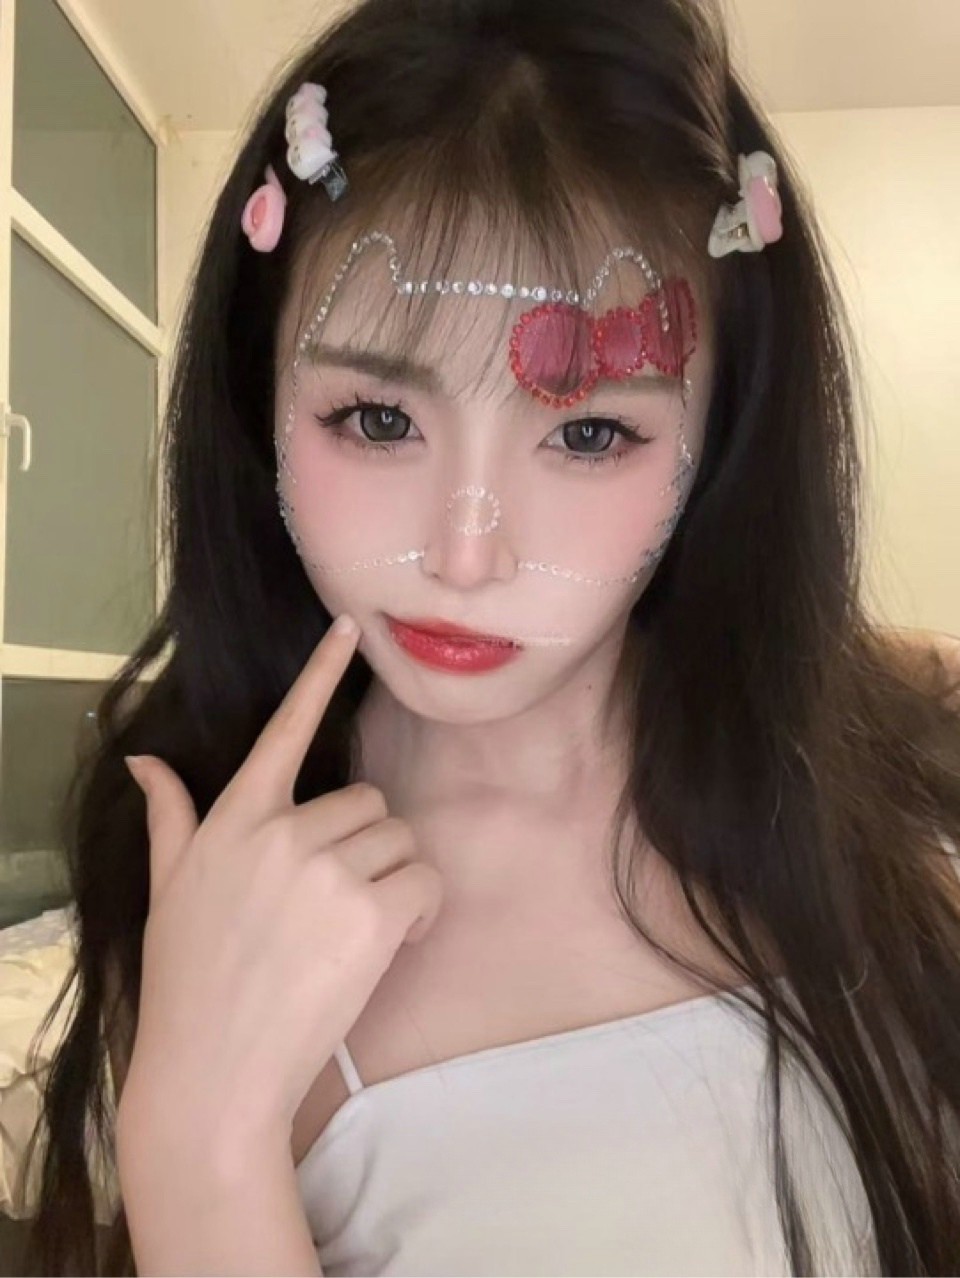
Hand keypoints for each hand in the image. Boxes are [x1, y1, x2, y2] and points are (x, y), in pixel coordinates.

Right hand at [115, 616, 443, 1158]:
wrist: (212, 1070)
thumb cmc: (188, 980)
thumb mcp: (169, 889)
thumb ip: (170, 817)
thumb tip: (143, 760)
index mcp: (235, 819)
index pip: (285, 729)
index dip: (320, 673)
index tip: (349, 626)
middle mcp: (282, 831)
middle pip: (365, 802)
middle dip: (363, 848)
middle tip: (336, 904)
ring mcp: (328, 869)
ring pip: (397, 840)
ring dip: (393, 879)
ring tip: (356, 930)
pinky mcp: (370, 912)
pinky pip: (425, 880)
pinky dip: (421, 910)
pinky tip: (393, 942)